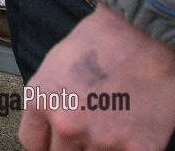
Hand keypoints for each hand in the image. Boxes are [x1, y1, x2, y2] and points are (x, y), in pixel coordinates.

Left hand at [19, 4, 174, 150]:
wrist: (142, 35)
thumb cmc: (99, 42)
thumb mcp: (53, 67)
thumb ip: (48, 101)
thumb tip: (50, 125)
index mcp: (42, 102)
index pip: (32, 144)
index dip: (46, 144)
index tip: (55, 143)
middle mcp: (67, 124)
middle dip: (71, 146)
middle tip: (87, 131)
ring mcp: (102, 139)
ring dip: (99, 149)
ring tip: (110, 126)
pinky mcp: (138, 148)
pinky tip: (129, 136)